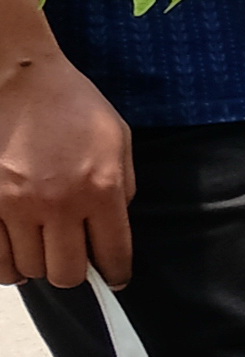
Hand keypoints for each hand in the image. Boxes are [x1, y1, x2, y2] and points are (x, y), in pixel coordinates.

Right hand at [0, 38, 130, 287]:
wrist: (18, 77)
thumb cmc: (71, 105)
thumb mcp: (117, 140)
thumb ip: (122, 187)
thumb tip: (114, 229)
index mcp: (100, 189)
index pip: (112, 254)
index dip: (115, 274)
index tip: (114, 279)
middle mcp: (57, 204)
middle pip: (66, 273)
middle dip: (74, 274)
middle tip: (73, 261)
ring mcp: (14, 205)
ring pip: (28, 269)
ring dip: (37, 266)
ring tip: (42, 252)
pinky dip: (5, 264)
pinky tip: (13, 256)